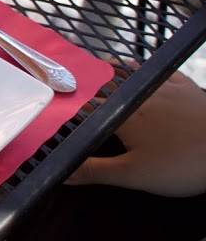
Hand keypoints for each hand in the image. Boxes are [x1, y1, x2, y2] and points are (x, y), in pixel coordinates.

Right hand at [67, 71, 205, 196]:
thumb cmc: (180, 165)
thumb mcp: (134, 176)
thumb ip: (94, 171)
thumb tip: (57, 172)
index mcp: (122, 117)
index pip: (88, 108)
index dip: (69, 107)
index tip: (54, 105)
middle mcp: (138, 97)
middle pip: (105, 88)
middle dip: (87, 87)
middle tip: (70, 86)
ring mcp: (163, 88)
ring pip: (129, 76)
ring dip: (109, 73)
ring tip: (94, 69)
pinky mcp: (185, 87)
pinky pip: (157, 71)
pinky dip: (141, 67)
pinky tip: (134, 64)